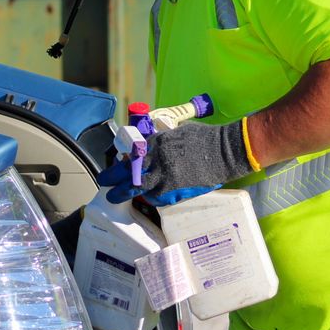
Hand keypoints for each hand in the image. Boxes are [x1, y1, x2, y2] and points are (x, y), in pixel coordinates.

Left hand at [96, 119, 253, 205]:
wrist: (225, 151)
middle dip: (113, 175)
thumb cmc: (207, 138)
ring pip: (137, 185)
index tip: (117, 162)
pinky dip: (147, 196)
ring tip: (114, 196)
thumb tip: (155, 146)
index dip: (124, 158)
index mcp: (159, 140)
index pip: (134, 150)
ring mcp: (165, 173)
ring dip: (123, 191)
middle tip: (104, 180)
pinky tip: (142, 198)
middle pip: (129, 168)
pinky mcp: (174, 187)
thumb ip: (165, 139)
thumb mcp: (181, 131)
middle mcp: (157, 156)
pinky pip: (154, 194)